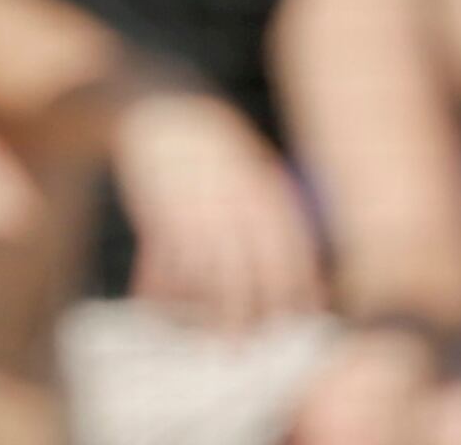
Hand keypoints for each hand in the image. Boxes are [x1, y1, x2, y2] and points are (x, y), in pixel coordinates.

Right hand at [110, 87, 326, 329]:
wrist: (158, 110)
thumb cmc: (212, 144)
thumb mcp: (251, 162)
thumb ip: (273, 206)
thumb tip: (300, 258)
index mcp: (262, 190)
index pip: (290, 251)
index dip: (300, 288)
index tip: (303, 318)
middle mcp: (232, 204)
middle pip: (246, 275)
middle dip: (247, 318)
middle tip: (244, 350)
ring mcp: (194, 211)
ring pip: (204, 279)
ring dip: (205, 317)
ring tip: (204, 343)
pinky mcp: (159, 214)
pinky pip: (164, 265)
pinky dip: (161, 293)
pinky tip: (157, 307)